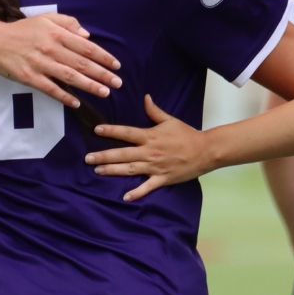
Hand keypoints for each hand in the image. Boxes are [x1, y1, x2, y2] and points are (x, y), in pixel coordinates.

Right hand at [0, 14, 121, 107]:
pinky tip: (76, 103)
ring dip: (89, 86)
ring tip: (105, 92)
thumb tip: (87, 34)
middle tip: (118, 83)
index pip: (85, 46)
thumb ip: (68, 23)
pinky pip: (50, 88)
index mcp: (56, 33)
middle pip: (81, 63)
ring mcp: (40, 64)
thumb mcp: (46, 18)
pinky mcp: (30, 78)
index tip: (116, 65)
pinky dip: (64, 96)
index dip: (103, 56)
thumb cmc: (23, 30)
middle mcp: (51, 48)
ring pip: (70, 77)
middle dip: (102, 74)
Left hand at [86, 96, 215, 201]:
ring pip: (130, 169)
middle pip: (123, 154)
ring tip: (98, 171)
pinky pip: (147, 187)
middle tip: (87, 158)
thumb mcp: (170, 120)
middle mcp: (150, 152)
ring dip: (113, 170)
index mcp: (150, 136)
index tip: (96, 130)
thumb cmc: (187, 134)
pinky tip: (125, 197)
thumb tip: (145, 97)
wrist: (205, 151)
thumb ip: (154, 111)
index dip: (111, 131)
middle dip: (104, 156)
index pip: (127, 132)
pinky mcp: (163, 178)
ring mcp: (156, 166)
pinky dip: (137, 193)